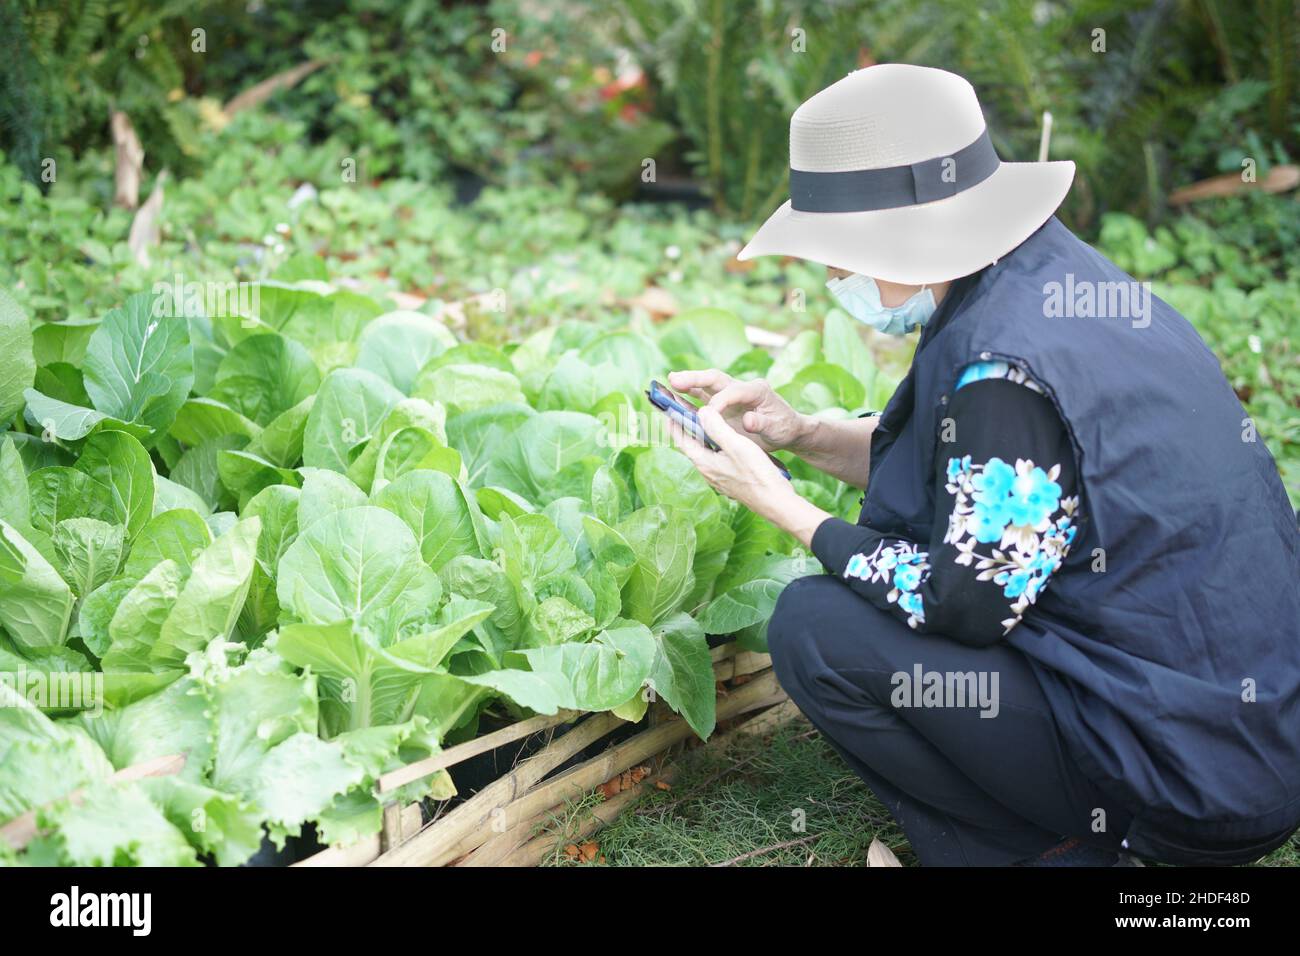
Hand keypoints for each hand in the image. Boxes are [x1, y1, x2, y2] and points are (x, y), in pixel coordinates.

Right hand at [667, 369, 805, 452]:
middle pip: (715, 379)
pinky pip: (703, 400)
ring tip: (669, 383)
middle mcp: (741, 388)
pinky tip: (673, 400)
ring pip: (706, 386)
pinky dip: (688, 400)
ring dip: (687, 384)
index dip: (720, 401)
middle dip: (695, 379)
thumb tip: (748, 420)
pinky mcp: (724, 404)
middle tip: (674, 379)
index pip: (734, 391)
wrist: (787, 431)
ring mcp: (731, 395)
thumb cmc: (784, 428)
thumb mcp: (777, 428)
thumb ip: (762, 423)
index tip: (707, 414)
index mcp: (756, 390)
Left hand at [668, 406, 830, 547]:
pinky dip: (714, 442)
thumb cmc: (757, 474)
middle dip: (685, 425)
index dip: (672, 421)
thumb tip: (700, 411)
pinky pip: (716, 456)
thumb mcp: (736, 445)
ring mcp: (719, 476)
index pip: (680, 438)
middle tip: (682, 407)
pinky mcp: (730, 479)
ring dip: (701, 433)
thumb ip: (716, 427)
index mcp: (704, 462)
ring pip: (704, 450)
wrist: (777, 502)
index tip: (667, 405)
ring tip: (702, 417)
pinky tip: (724, 436)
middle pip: (690, 444)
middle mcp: (707, 471)